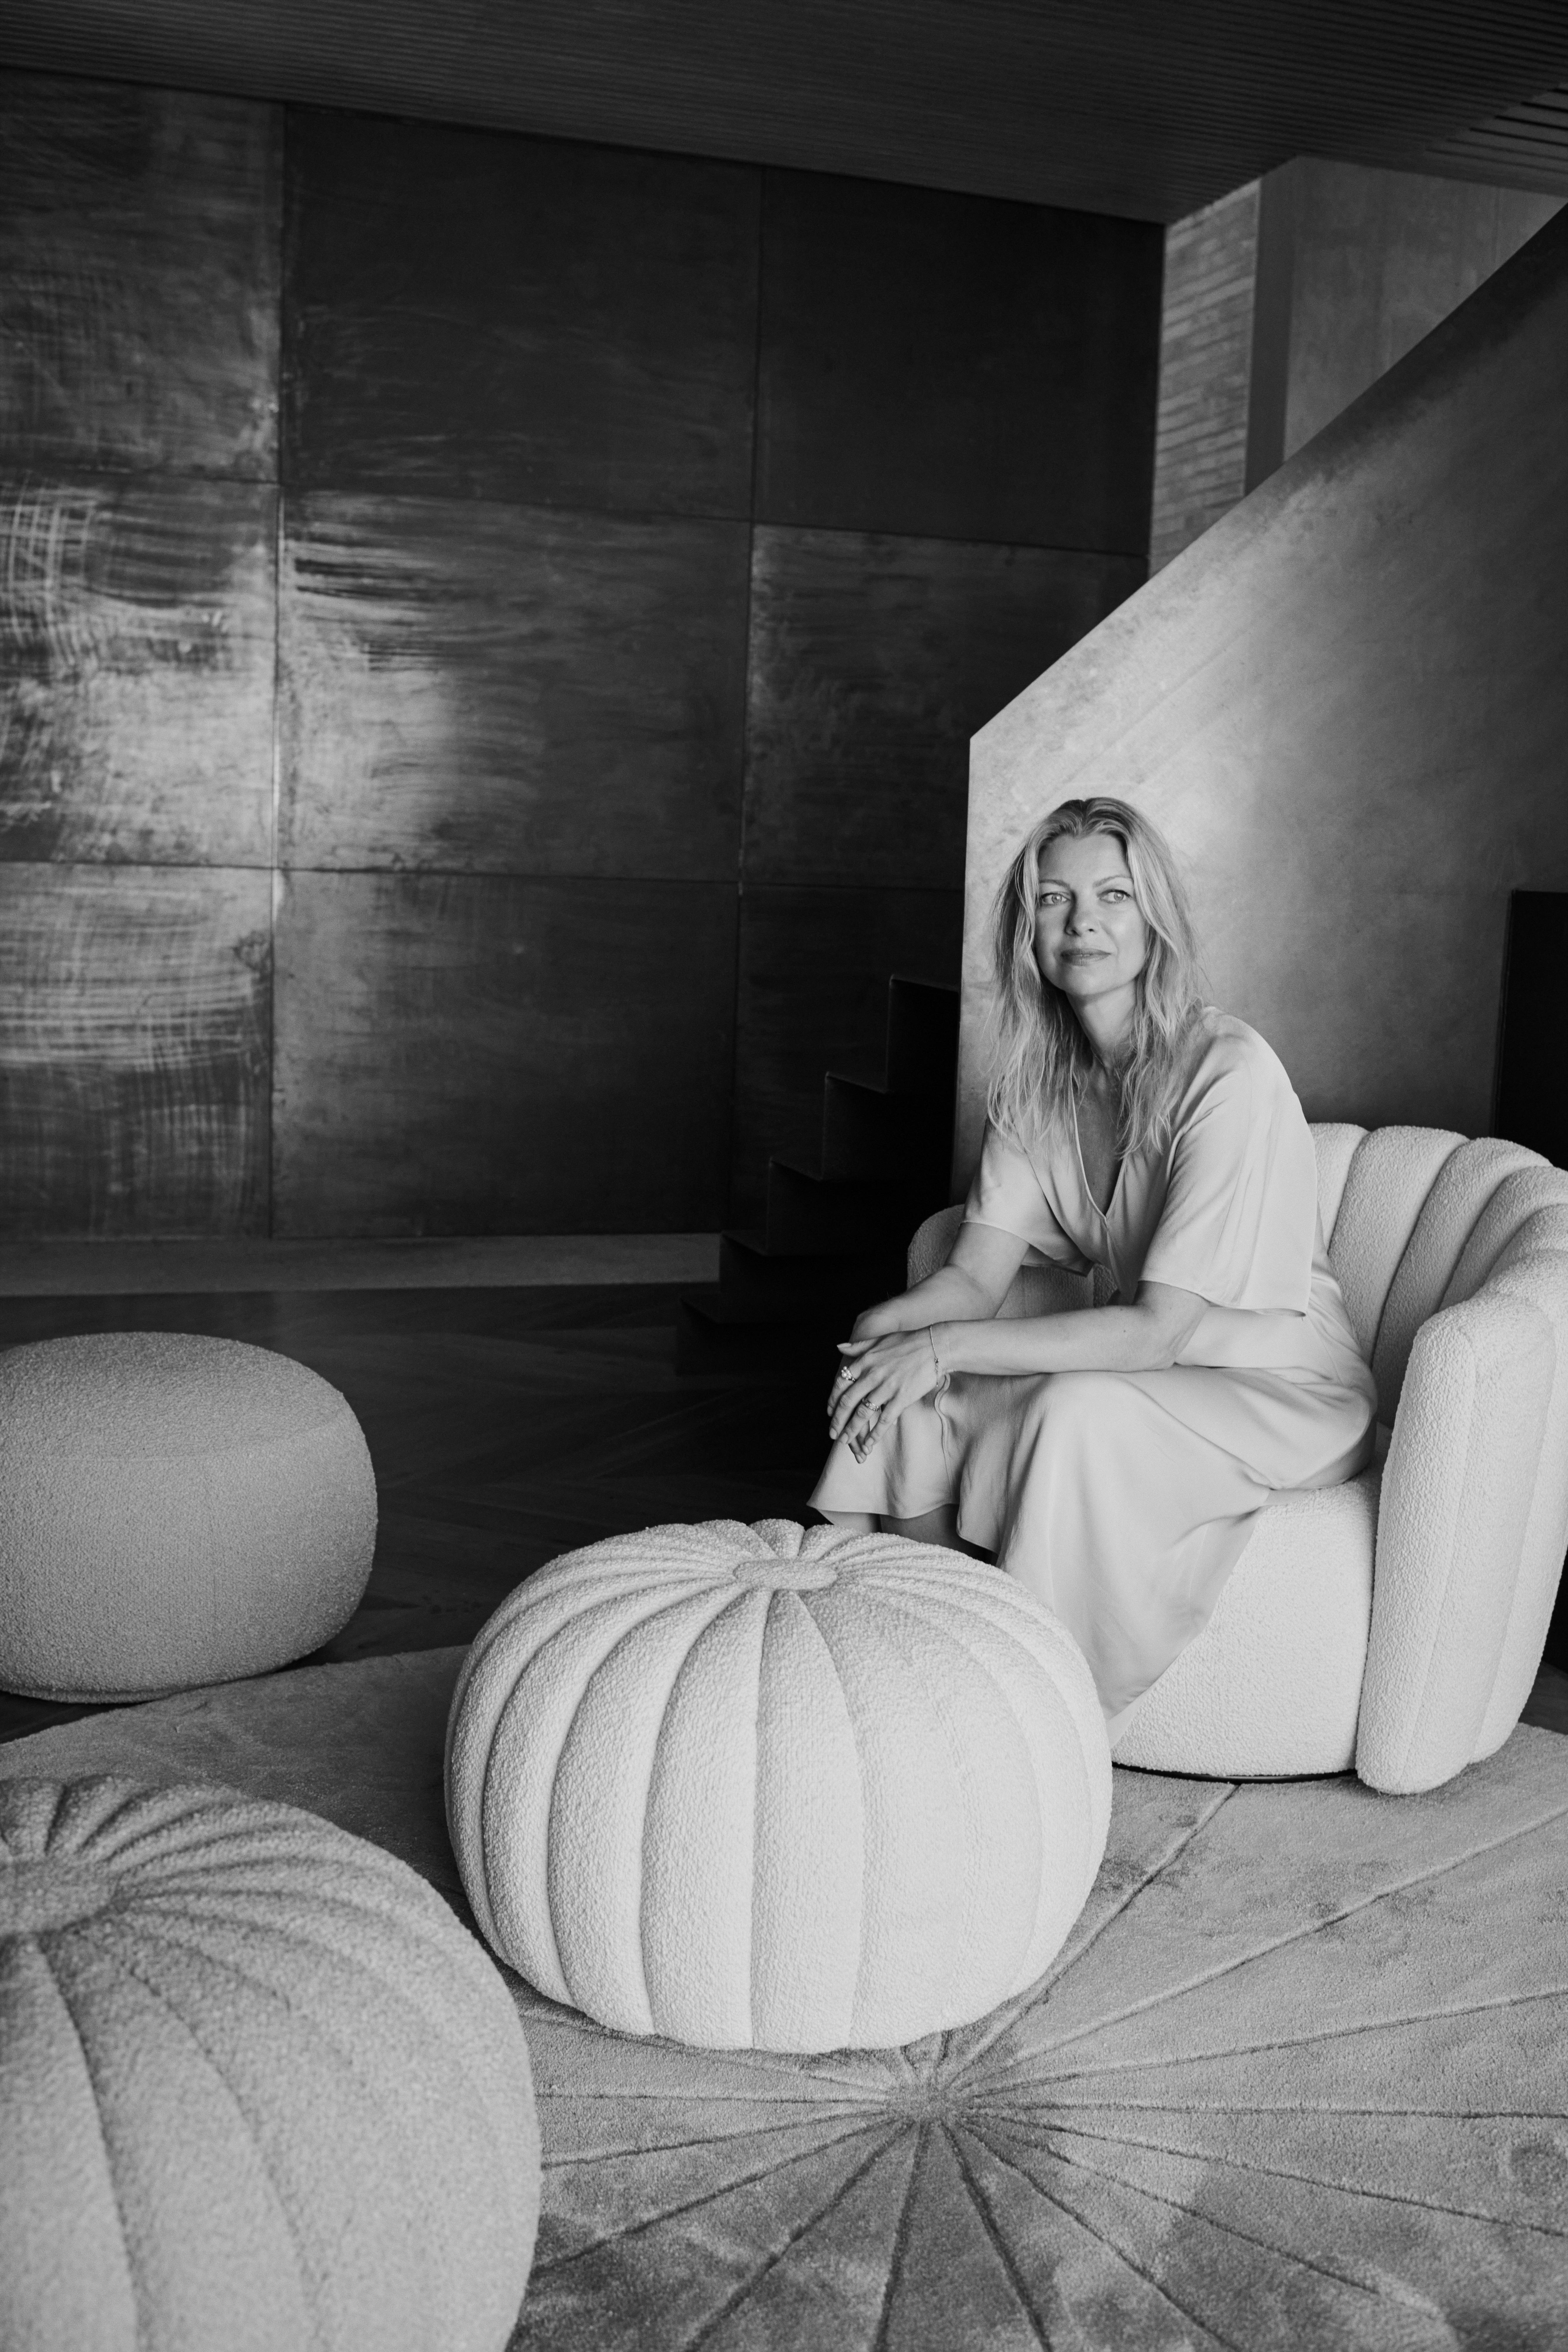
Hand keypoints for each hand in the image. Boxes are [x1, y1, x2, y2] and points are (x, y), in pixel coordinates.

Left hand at [827, 1327, 942, 1459]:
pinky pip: (884, 1420)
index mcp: (865, 1361)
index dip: (832, 1400)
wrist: (935, 1346)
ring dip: (851, 1430)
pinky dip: (875, 1433)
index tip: (829, 1412)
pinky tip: (869, 1443)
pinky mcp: (901, 1398)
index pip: (840, 1384)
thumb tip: (839, 1347)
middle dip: (837, 1420)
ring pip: (862, 1413)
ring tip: (845, 1441)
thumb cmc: (908, 1342)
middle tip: (832, 1433)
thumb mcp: (879, 1339)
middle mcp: (872, 1375)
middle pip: (847, 1402)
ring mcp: (886, 1388)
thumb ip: (858, 1346)